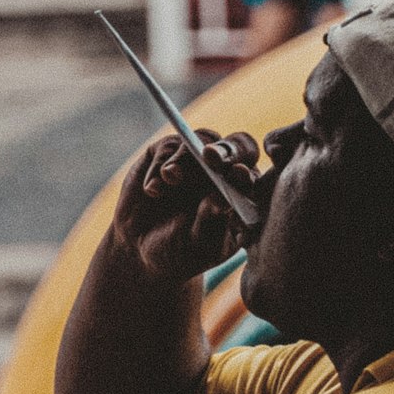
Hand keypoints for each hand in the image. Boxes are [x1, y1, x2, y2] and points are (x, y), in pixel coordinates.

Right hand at [112, 130, 260, 281]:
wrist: (140, 252)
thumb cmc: (180, 252)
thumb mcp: (197, 245)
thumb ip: (210, 220)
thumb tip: (222, 199)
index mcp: (241, 195)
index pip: (253, 175)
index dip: (247, 172)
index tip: (238, 175)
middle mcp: (223, 172)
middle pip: (237, 145)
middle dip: (225, 150)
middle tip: (210, 157)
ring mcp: (196, 160)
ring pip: (201, 141)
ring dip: (186, 158)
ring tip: (170, 178)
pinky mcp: (166, 153)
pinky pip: (168, 147)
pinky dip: (159, 165)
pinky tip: (153, 191)